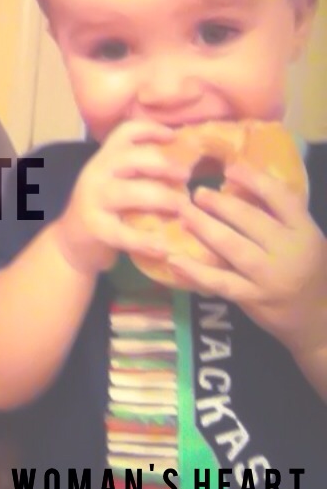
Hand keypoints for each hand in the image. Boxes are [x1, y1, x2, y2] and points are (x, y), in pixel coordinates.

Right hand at [54, 121, 190, 275]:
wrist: (70, 242)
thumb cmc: (103, 209)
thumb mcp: (114, 181)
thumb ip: (139, 170)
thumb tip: (182, 159)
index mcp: (105, 158)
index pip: (125, 133)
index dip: (151, 129)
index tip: (174, 136)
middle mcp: (97, 173)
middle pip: (132, 159)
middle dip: (164, 164)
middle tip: (186, 175)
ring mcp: (94, 200)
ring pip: (131, 192)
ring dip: (162, 198)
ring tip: (182, 207)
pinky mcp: (95, 228)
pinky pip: (124, 233)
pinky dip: (146, 241)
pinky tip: (164, 248)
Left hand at [169, 162, 326, 354]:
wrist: (319, 319)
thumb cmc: (307, 269)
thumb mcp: (303, 237)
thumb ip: (276, 215)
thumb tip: (236, 185)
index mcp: (304, 231)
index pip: (280, 198)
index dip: (254, 180)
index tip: (230, 169)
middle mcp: (289, 252)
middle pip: (251, 221)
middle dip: (220, 204)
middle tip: (197, 193)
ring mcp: (270, 278)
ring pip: (233, 248)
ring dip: (204, 229)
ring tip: (184, 215)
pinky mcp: (253, 299)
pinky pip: (220, 282)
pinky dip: (196, 271)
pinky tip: (175, 260)